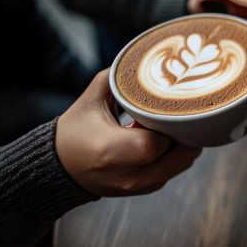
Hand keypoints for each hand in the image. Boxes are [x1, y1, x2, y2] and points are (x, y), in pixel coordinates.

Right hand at [55, 69, 201, 196]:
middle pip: (180, 156)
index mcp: (111, 152)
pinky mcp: (145, 189)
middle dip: (185, 133)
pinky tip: (168, 137)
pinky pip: (174, 171)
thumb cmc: (76, 130)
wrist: (61, 167)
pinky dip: (176, 154)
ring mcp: (138, 187)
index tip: (165, 111)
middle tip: (182, 113)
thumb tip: (147, 57)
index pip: (157, 143)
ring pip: (181, 164)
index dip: (167, 125)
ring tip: (174, 123)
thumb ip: (118, 77)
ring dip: (183, 144)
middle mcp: (128, 176)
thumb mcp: (92, 99)